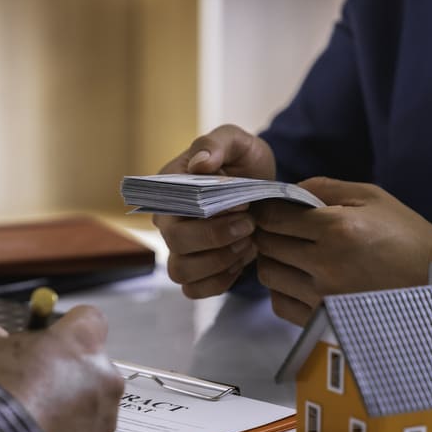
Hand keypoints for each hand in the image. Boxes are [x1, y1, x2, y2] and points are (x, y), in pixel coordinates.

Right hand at [0, 306, 122, 431]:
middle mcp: (102, 379)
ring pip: (88, 405)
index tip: (48, 338)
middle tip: (31, 382)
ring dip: (65, 408)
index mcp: (81, 342)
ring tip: (27, 419)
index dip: (66, 328)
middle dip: (66, 372)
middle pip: (91, 365)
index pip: (90, 319)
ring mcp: (103, 420)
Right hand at [152, 125, 275, 297]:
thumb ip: (216, 144)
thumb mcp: (237, 141)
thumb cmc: (244, 163)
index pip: (172, 209)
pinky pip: (194, 290)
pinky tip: (240, 262)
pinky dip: (220, 281)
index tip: (241, 203)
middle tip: (249, 225)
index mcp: (168, 189)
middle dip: (217, 238)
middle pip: (175, 243)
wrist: (264, 189)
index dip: (206, 213)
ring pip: (181, 272)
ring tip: (247, 244)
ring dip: (218, 262)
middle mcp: (167, 221)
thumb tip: (200, 165)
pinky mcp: (195, 271)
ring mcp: (179, 249)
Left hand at [252, 177, 431, 325]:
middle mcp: (326, 265)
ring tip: (293, 254)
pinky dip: (282, 289)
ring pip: (268, 274)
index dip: (267, 210)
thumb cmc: (405, 235)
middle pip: (266, 245)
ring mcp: (322, 297)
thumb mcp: (370, 196)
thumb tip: (283, 191)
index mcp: (337, 229)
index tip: (273, 209)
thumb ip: (322, 187)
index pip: (273, 217)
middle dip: (269, 233)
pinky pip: (280, 304)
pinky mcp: (323, 320)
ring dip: (274, 260)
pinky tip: (299, 278)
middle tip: (284, 230)